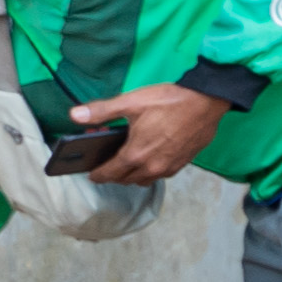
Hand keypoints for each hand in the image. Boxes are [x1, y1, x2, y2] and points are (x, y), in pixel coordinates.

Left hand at [73, 82, 224, 185]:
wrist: (207, 101)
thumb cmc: (169, 101)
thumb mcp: (132, 102)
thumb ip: (102, 111)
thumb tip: (74, 115)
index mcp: (135, 154)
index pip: (109, 173)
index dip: (97, 175)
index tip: (92, 174)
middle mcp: (151, 167)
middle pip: (125, 180)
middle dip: (114, 175)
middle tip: (108, 165)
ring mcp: (169, 167)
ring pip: (144, 180)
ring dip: (133, 176)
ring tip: (129, 164)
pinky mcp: (183, 163)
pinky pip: (161, 175)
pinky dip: (151, 172)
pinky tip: (151, 159)